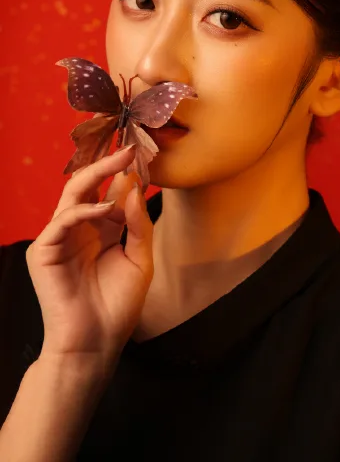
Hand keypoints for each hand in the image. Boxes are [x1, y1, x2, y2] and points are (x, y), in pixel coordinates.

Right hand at [26, 145, 153, 367]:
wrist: (96, 343)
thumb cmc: (119, 305)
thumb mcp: (140, 260)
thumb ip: (138, 224)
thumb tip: (134, 187)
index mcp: (102, 231)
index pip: (110, 193)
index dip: (124, 175)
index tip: (143, 153)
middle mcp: (80, 230)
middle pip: (88, 187)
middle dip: (108, 165)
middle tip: (129, 149)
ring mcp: (60, 239)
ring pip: (71, 196)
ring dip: (96, 177)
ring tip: (122, 164)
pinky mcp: (43, 251)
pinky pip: (61, 221)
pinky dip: (84, 211)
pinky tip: (108, 210)